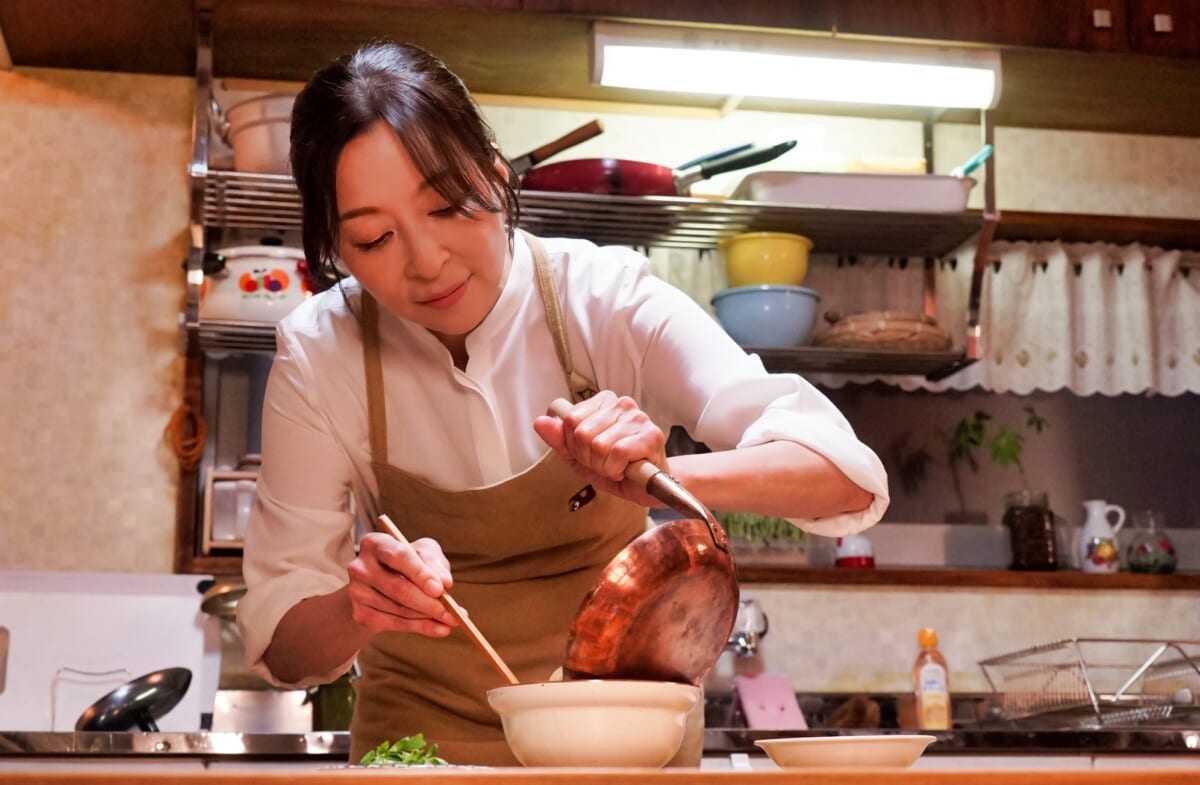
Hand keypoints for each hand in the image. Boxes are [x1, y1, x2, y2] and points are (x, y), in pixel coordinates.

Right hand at [346, 532, 458, 636]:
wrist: (381, 583)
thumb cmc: (408, 562)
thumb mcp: (423, 552)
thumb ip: (434, 562)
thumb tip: (445, 582)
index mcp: (375, 543)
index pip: (398, 557)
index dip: (420, 573)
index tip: (440, 589)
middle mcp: (360, 567)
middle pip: (398, 588)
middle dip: (429, 603)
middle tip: (453, 613)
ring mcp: (357, 592)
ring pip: (399, 609)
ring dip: (428, 617)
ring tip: (451, 620)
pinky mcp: (360, 614)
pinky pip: (395, 624)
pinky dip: (421, 627)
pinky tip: (439, 629)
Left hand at [533, 391, 666, 507]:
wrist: (647, 486)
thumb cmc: (615, 468)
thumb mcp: (578, 456)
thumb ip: (559, 439)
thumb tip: (540, 422)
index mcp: (603, 402)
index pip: (569, 420)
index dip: (574, 446)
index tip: (590, 454)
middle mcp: (621, 404)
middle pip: (582, 433)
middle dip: (588, 458)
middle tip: (604, 463)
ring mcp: (638, 418)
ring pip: (598, 445)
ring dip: (604, 466)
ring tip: (617, 467)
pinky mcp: (652, 435)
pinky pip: (618, 453)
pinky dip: (617, 470)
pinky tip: (627, 469)